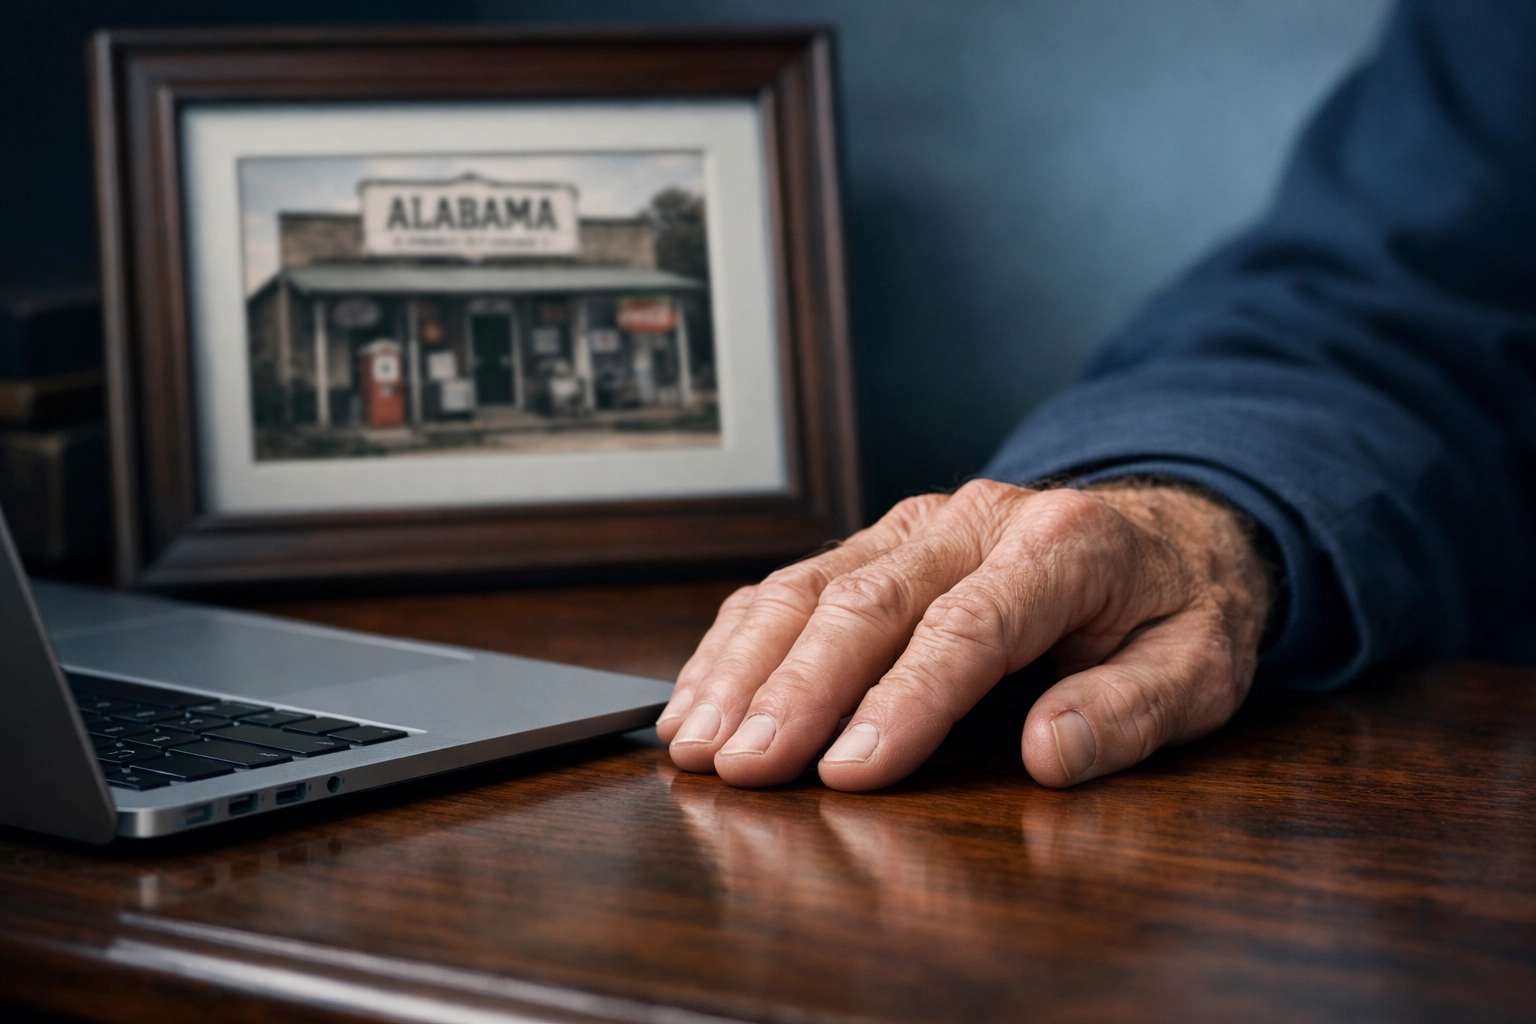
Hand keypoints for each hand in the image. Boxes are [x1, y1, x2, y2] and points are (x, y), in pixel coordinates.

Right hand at [655, 480, 1270, 789]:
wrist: (1165, 531)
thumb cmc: (1175, 608)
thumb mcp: (1199, 668)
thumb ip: (1130, 709)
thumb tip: (1051, 753)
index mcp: (1063, 546)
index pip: (969, 625)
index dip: (904, 700)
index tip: (851, 771)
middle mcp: (976, 521)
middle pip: (869, 600)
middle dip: (798, 688)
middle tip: (746, 765)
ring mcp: (918, 524)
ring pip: (812, 584)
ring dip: (748, 665)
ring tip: (699, 740)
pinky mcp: (881, 540)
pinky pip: (795, 581)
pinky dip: (740, 640)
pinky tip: (701, 694)